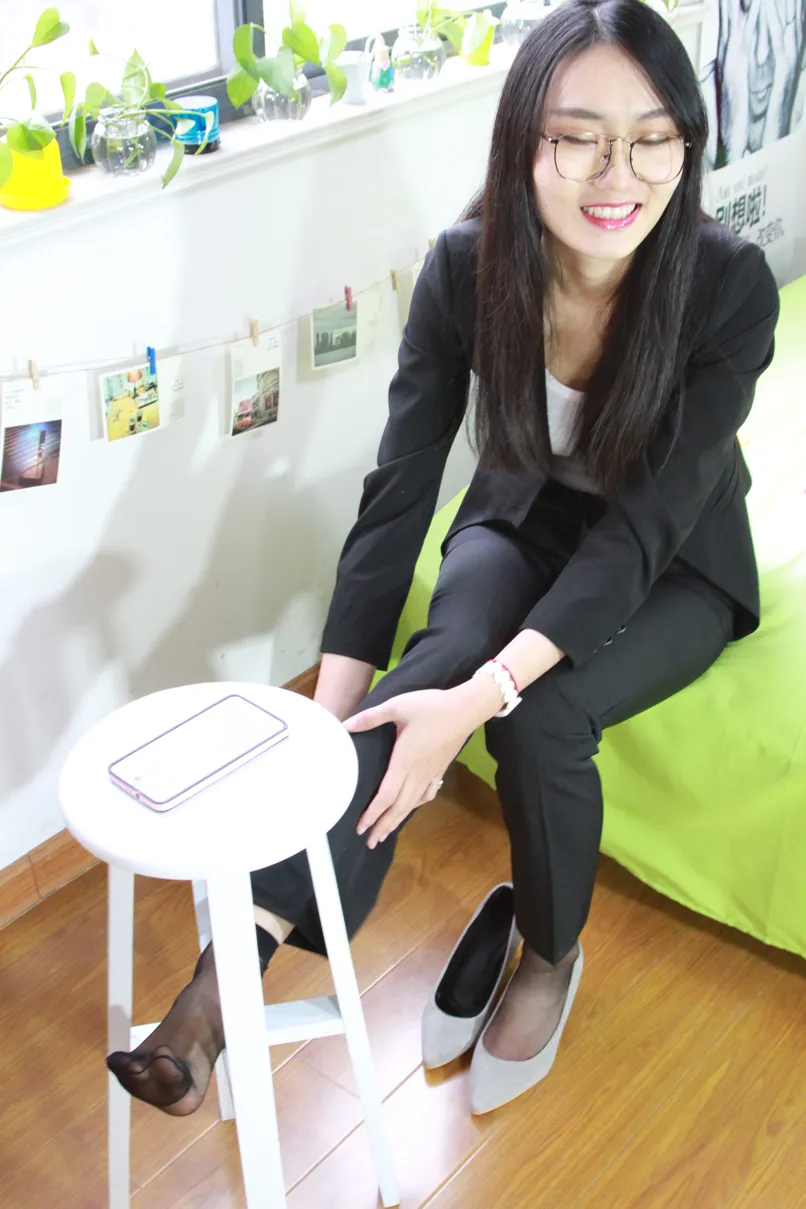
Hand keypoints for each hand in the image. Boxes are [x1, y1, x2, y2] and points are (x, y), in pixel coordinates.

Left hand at [343, 682, 498, 848]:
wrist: (466, 709)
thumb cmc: (431, 706)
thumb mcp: (398, 706)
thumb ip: (371, 717)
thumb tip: (346, 725)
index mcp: (405, 761)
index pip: (386, 796)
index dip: (373, 814)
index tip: (361, 828)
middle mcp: (418, 773)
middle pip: (399, 807)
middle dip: (383, 826)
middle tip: (369, 842)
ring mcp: (431, 773)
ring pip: (412, 804)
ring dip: (397, 820)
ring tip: (385, 833)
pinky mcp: (439, 769)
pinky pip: (426, 794)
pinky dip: (415, 806)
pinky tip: (411, 808)